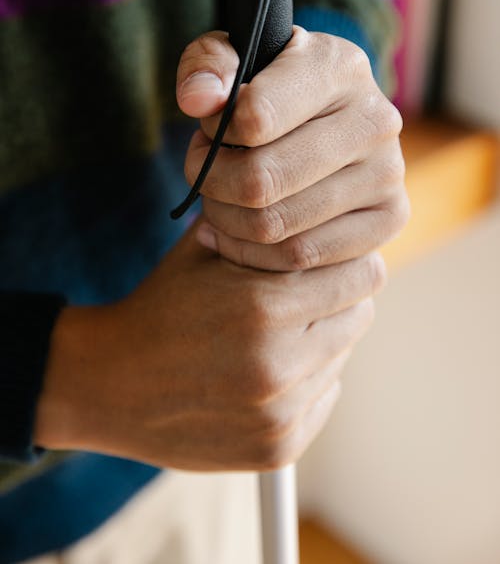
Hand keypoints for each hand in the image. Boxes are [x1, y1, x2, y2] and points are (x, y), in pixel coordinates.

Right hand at [34, 220, 381, 471]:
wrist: (111, 383)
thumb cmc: (161, 306)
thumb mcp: (204, 249)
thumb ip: (264, 227)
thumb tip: (324, 210)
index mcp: (263, 307)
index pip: (361, 276)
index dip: (350, 260)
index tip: (333, 258)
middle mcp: (278, 365)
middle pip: (359, 315)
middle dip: (338, 297)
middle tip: (303, 293)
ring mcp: (279, 414)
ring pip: (341, 357)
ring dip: (321, 340)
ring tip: (273, 334)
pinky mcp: (277, 448)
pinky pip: (324, 397)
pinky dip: (307, 381)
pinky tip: (266, 371)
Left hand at [177, 27, 408, 271]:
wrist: (315, 126)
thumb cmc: (263, 90)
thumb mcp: (229, 61)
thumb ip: (206, 65)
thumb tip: (199, 100)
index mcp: (338, 66)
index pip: (255, 117)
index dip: (215, 133)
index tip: (209, 130)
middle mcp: (375, 119)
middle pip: (262, 180)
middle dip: (213, 182)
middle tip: (202, 173)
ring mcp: (388, 172)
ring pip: (276, 224)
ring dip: (226, 219)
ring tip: (218, 198)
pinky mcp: (390, 217)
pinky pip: (301, 254)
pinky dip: (252, 253)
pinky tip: (233, 233)